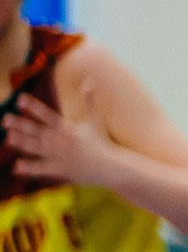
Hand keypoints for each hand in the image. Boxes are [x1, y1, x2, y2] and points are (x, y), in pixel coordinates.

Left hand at [3, 86, 119, 187]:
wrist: (112, 167)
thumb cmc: (102, 141)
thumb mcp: (95, 119)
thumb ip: (89, 100)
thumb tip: (91, 80)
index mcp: (66, 128)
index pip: (46, 115)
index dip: (33, 106)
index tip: (20, 99)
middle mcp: (61, 141)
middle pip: (36, 132)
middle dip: (20, 125)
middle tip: (5, 119)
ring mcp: (60, 156)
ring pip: (36, 148)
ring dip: (21, 143)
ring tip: (8, 138)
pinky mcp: (62, 170)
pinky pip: (42, 168)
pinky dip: (30, 168)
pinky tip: (16, 167)